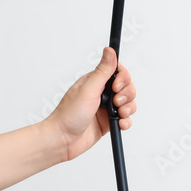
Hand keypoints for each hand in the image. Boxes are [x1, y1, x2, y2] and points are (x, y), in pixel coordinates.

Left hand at [45, 47, 136, 161]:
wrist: (62, 140)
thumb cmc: (69, 115)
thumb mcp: (88, 89)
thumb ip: (103, 71)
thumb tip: (110, 50)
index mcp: (95, 81)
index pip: (118, 71)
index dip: (123, 78)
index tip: (116, 86)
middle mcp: (102, 93)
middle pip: (127, 87)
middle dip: (127, 94)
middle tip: (115, 102)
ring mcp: (106, 108)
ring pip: (129, 103)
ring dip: (128, 108)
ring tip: (118, 114)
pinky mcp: (109, 121)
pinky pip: (126, 118)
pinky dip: (126, 121)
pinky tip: (119, 123)